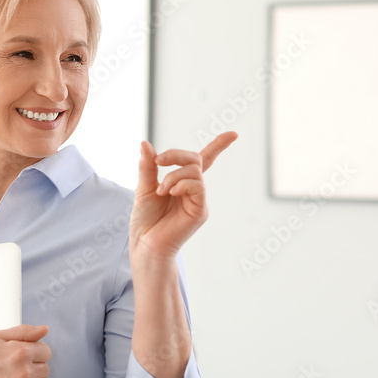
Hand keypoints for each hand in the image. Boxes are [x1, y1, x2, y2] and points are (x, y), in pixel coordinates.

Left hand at [130, 131, 237, 260]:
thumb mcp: (144, 187)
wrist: (145, 243)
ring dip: (173, 175)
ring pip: (194, 171)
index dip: (218, 146)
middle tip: (157, 162)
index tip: (233, 134)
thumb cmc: (145, 220)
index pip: (204, 160)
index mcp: (182, 182)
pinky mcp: (200, 211)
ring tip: (161, 190)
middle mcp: (193, 190)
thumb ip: (148, 167)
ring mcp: (198, 200)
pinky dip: (182, 184)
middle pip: (195, 159)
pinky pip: (198, 187)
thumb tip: (145, 144)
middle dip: (175, 155)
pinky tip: (171, 192)